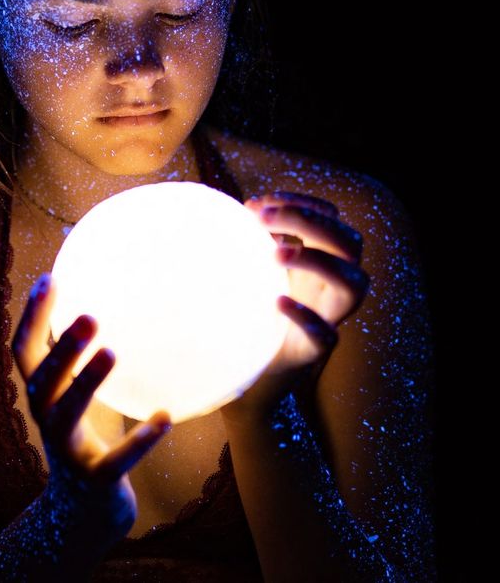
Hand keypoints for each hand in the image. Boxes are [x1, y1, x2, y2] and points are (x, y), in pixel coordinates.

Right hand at [11, 272, 172, 538]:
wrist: (81, 518)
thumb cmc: (84, 441)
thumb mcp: (79, 398)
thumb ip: (85, 362)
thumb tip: (113, 308)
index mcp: (42, 396)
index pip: (24, 352)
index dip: (31, 317)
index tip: (50, 279)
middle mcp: (46, 420)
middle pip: (41, 379)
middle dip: (62, 347)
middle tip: (89, 315)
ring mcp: (66, 452)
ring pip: (66, 414)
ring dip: (86, 382)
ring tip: (112, 352)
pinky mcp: (94, 481)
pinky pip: (115, 460)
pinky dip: (138, 440)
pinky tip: (164, 417)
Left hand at [221, 190, 368, 422]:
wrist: (246, 382)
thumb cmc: (247, 319)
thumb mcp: (248, 274)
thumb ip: (246, 244)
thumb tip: (227, 212)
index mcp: (318, 264)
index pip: (334, 221)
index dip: (306, 203)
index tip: (264, 201)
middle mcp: (330, 287)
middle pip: (351, 243)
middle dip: (311, 220)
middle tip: (264, 218)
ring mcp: (328, 318)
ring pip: (355, 283)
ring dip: (318, 259)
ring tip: (276, 252)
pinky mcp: (314, 352)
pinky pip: (326, 334)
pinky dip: (306, 314)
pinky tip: (278, 301)